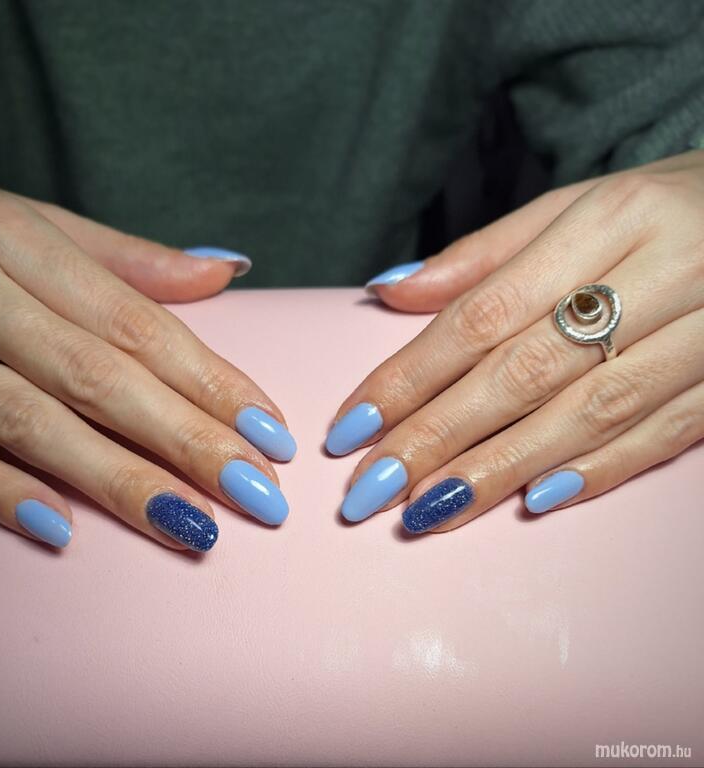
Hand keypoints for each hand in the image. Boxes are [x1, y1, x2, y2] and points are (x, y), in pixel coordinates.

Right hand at [0, 173, 295, 551]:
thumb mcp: (27, 221)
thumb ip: (127, 259)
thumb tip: (224, 274)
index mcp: (18, 240)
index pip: (139, 324)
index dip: (211, 381)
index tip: (270, 432)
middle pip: (100, 376)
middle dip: (185, 440)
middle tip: (255, 493)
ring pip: (30, 419)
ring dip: (114, 478)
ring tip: (189, 523)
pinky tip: (61, 527)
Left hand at [326, 151, 703, 531]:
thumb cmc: (664, 206)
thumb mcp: (576, 206)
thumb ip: (482, 255)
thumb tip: (391, 293)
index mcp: (610, 220)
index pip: (483, 314)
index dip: (410, 376)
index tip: (352, 426)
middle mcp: (663, 275)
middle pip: (525, 372)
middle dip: (439, 437)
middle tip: (373, 488)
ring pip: (589, 413)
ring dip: (502, 469)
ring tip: (431, 509)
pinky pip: (663, 436)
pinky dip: (596, 470)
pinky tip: (534, 502)